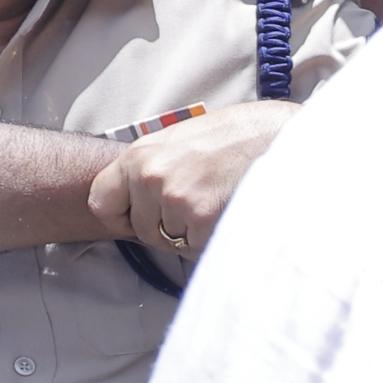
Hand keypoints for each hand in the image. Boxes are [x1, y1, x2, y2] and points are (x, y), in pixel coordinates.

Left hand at [86, 102, 300, 265]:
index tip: (138, 215)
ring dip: (193, 233)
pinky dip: (213, 240)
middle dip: (166, 227)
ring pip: (171, 242)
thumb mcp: (180, 139)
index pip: (101, 202)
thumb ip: (152, 166)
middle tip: (197, 204)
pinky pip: (197, 248)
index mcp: (139, 155)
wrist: (282, 136)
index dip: (122, 214)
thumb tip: (136, 198)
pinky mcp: (202, 221)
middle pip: (142, 230)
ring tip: (217, 202)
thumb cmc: (238, 135)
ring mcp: (176, 200)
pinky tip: (229, 212)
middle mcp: (150, 178)